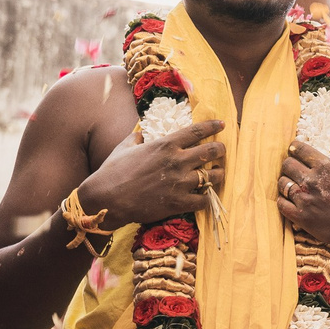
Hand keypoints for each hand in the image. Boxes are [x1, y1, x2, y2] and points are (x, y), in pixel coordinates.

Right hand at [78, 115, 226, 228]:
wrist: (107, 198)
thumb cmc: (113, 171)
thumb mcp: (124, 147)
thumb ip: (136, 138)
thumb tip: (140, 134)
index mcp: (165, 145)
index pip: (197, 131)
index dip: (212, 126)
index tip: (222, 125)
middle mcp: (177, 161)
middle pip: (211, 152)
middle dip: (220, 150)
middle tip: (221, 151)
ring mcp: (179, 183)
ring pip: (213, 177)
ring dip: (217, 174)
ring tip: (217, 174)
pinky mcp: (178, 203)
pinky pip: (203, 200)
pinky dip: (207, 198)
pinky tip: (205, 196)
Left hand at [279, 134, 329, 258]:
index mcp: (327, 166)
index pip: (299, 149)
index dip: (295, 147)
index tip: (295, 149)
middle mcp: (313, 181)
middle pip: (287, 164)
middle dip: (289, 164)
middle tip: (294, 168)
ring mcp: (305, 200)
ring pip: (282, 183)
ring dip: (285, 182)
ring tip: (292, 184)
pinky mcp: (301, 217)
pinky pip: (281, 204)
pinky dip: (283, 201)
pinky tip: (290, 200)